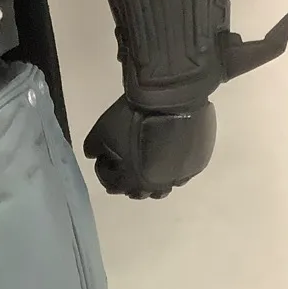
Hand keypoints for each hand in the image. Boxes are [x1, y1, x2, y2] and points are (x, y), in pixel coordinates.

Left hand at [83, 97, 216, 199]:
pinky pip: (180, 174)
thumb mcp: (101, 131)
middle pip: (137, 191)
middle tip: (123, 165)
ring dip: (150, 180)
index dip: (103, 170)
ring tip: (146, 165)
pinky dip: (170, 170)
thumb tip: (93, 156)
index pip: (111, 184)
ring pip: (161, 187)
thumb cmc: (132, 118)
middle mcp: (155, 186)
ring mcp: (177, 177)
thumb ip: (92, 148)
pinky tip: (166, 157)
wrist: (171, 97)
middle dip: (126, 180)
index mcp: (130, 182)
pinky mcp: (195, 165)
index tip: (103, 157)